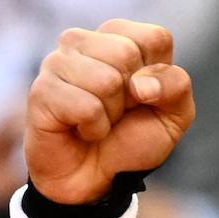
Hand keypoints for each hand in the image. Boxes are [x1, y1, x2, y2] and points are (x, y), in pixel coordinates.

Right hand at [26, 19, 193, 203]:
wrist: (98, 180)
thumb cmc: (132, 140)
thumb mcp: (173, 116)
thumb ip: (176, 86)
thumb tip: (139, 84)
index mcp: (118, 37)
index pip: (155, 37)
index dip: (159, 78)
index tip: (142, 97)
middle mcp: (83, 41)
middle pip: (127, 53)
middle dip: (132, 96)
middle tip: (117, 112)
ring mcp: (57, 62)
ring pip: (106, 80)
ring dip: (111, 114)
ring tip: (98, 121)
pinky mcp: (42, 90)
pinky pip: (87, 107)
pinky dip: (94, 129)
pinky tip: (81, 130)